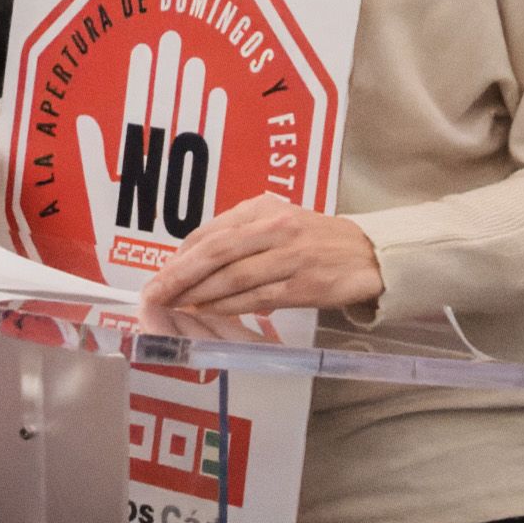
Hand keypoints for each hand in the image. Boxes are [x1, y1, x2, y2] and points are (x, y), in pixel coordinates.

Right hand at [74, 30, 225, 289]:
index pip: (134, 111)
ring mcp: (179, 171)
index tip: (142, 49)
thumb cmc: (111, 227)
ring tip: (193, 60)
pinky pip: (209, 146)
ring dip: (190, 93)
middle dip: (165, 76)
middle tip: (170, 40)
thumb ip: (90, 156)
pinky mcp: (198, 184)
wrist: (141, 266)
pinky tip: (217, 95)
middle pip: (162, 111)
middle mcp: (155, 161)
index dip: (139, 81)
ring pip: (186, 124)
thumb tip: (84, 121)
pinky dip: (212, 121)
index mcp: (127, 161)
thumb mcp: (93, 194)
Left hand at [141, 194, 382, 317]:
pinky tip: (207, 313)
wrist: (369, 255)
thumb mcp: (278, 223)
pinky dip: (227, 307)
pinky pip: (257, 298)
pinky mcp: (304, 285)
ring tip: (174, 307)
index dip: (179, 255)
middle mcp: (274, 228)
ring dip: (198, 295)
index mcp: (263, 209)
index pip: (210, 231)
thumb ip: (240, 239)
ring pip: (233, 277)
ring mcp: (290, 257)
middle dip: (179, 275)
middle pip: (215, 252)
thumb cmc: (315, 240)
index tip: (159, 274)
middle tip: (154, 294)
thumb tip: (194, 266)